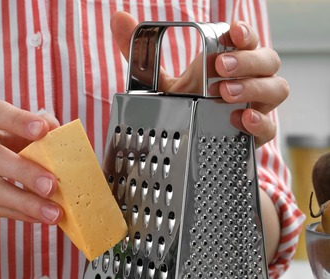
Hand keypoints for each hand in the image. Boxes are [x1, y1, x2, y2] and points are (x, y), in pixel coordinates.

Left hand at [110, 11, 288, 146]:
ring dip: (254, 88)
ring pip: (276, 89)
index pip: (248, 39)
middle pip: (267, 60)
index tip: (232, 32)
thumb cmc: (184, 103)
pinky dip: (260, 123)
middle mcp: (250, 79)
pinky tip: (241, 119)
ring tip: (225, 92)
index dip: (245, 33)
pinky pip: (270, 127)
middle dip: (247, 61)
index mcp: (232, 60)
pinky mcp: (256, 133)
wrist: (187, 142)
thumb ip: (139, 52)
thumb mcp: (160, 80)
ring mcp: (256, 105)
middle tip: (221, 67)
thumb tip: (119, 18)